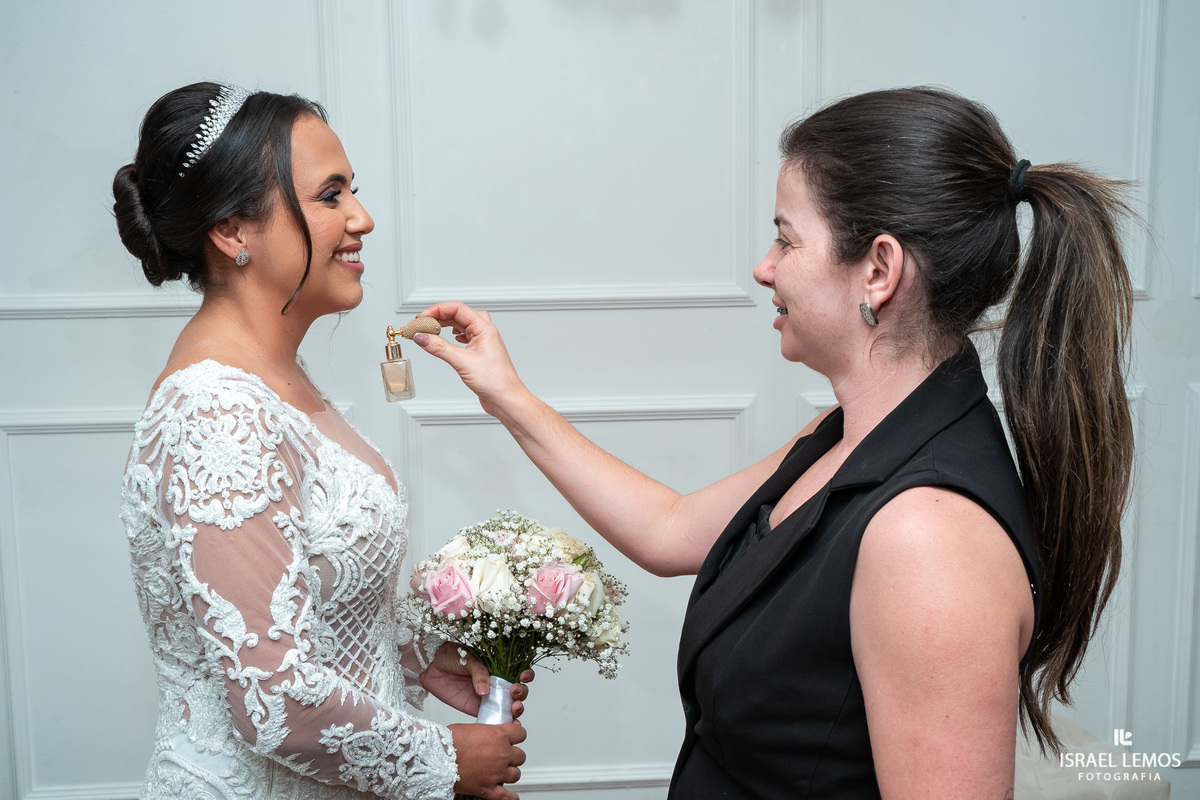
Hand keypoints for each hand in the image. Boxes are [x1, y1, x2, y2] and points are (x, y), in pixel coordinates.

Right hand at [412, 302, 527, 417]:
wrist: (506, 398)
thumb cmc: (495, 381)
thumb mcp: (462, 362)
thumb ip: (439, 348)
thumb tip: (422, 337)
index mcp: (484, 328)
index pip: (457, 309)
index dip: (437, 310)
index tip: (422, 317)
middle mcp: (485, 332)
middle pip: (458, 314)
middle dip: (439, 316)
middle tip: (422, 324)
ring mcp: (483, 341)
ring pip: (462, 324)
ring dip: (446, 325)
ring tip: (431, 330)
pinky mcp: (480, 352)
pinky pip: (465, 335)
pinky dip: (453, 334)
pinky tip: (449, 338)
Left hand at [421, 642, 533, 717]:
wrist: (429, 665)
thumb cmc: (449, 655)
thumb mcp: (467, 656)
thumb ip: (478, 672)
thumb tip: (485, 691)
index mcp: (497, 666)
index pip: (518, 671)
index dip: (526, 675)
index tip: (523, 676)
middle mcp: (496, 682)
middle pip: (518, 691)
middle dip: (522, 693)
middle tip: (514, 692)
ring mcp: (487, 697)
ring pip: (509, 706)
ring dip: (517, 709)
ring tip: (514, 708)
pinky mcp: (476, 708)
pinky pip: (492, 718)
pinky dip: (502, 723)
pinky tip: (509, 724)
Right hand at [448, 721, 527, 799]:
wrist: (436, 758)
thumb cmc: (449, 741)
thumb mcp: (472, 728)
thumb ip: (487, 732)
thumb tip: (489, 735)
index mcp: (499, 736)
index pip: (521, 734)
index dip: (517, 736)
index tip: (513, 738)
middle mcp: (501, 754)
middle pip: (521, 756)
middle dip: (513, 755)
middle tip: (503, 755)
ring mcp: (496, 773)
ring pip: (516, 774)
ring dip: (510, 772)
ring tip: (502, 771)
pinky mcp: (488, 789)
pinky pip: (506, 797)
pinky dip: (511, 797)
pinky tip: (512, 796)